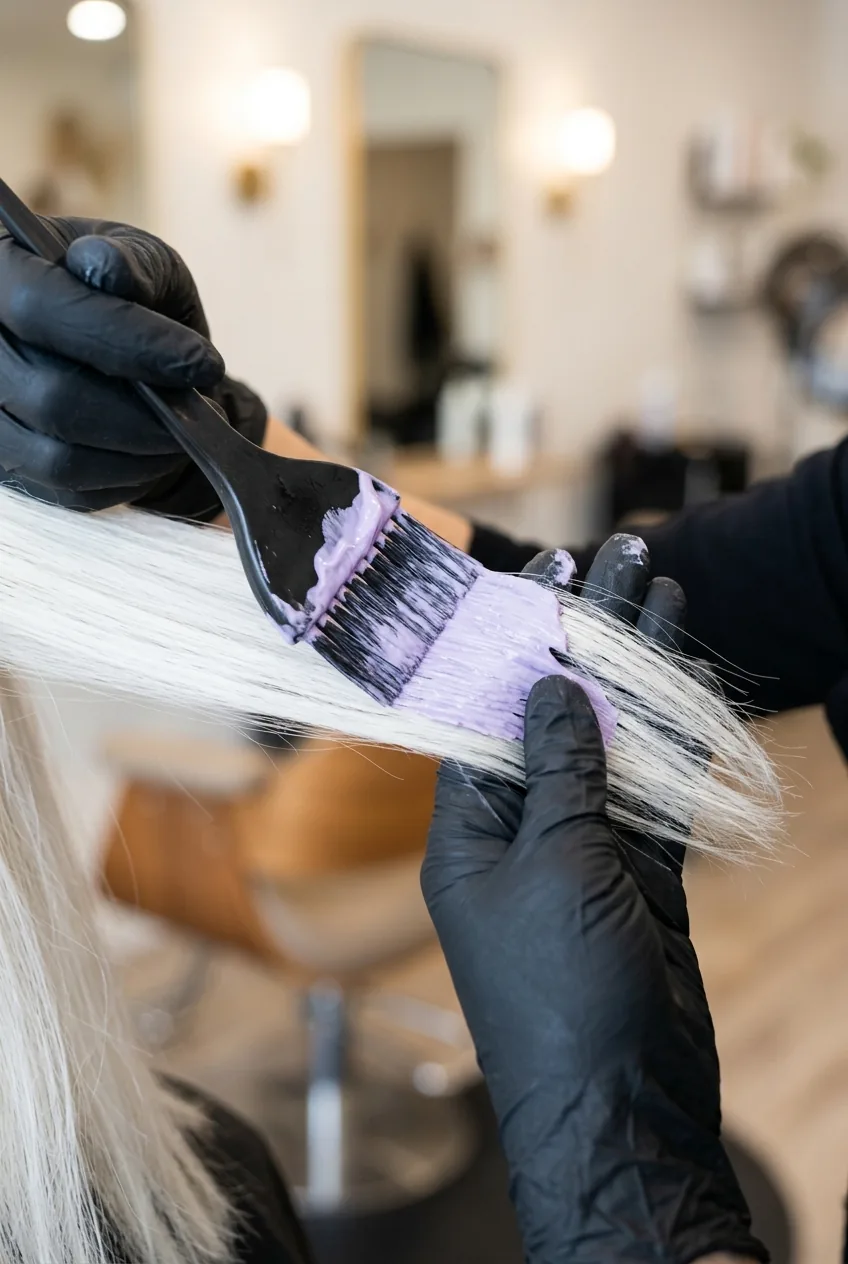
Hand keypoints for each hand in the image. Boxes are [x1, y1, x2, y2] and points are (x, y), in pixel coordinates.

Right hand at [0, 217, 266, 516]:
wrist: (119, 350)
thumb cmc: (130, 297)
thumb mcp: (141, 262)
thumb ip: (130, 263)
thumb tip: (105, 270)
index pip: (41, 309)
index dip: (127, 340)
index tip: (201, 362)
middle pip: (52, 397)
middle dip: (145, 413)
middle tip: (202, 408)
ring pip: (60, 457)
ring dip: (141, 453)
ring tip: (184, 430)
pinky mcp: (13, 468)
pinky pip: (70, 491)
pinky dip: (127, 478)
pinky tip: (156, 451)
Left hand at [421, 539, 767, 1263]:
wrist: (622, 1103)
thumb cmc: (560, 993)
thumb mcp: (552, 867)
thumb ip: (558, 772)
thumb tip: (550, 686)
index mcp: (466, 827)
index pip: (486, 711)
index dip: (519, 641)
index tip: (549, 574)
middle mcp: (518, 829)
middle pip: (554, 713)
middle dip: (586, 638)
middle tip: (620, 554)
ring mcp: (582, 848)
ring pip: (610, 742)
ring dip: (636, 672)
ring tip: (659, 588)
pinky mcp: (636, 873)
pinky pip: (653, 789)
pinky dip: (672, 736)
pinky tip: (685, 675)